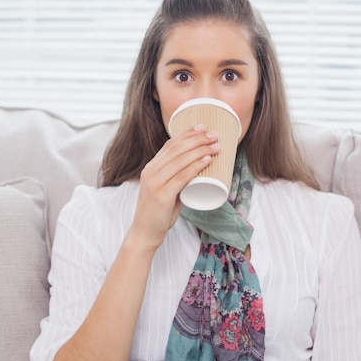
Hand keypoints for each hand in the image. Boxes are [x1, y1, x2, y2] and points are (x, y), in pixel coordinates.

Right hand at [129, 124, 218, 250]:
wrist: (145, 233)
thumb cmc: (159, 213)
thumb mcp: (167, 191)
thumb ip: (180, 182)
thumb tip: (198, 173)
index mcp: (151, 168)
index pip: (170, 145)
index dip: (186, 134)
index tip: (202, 127)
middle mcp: (151, 171)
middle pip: (177, 149)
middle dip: (198, 139)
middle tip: (214, 135)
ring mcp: (155, 183)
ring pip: (180, 160)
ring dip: (200, 150)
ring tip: (216, 146)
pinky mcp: (161, 195)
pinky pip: (181, 177)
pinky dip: (195, 167)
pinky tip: (206, 160)